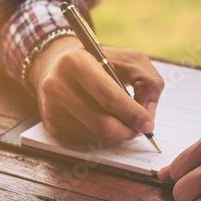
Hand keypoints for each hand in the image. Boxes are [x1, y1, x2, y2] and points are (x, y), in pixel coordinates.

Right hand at [28, 35, 163, 144]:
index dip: (132, 113)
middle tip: (139, 129)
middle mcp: (57, 85)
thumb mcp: (129, 60)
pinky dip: (101, 135)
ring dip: (115, 133)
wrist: (59, 66)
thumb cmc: (100, 62)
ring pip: (96, 135)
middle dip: (127, 130)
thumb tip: (147, 116)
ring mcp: (52, 107)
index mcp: (75, 62)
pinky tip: (99, 118)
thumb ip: (148, 82)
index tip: (147, 123)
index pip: (108, 96)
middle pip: (102, 122)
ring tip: (120, 119)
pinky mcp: (51, 125)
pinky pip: (86, 140)